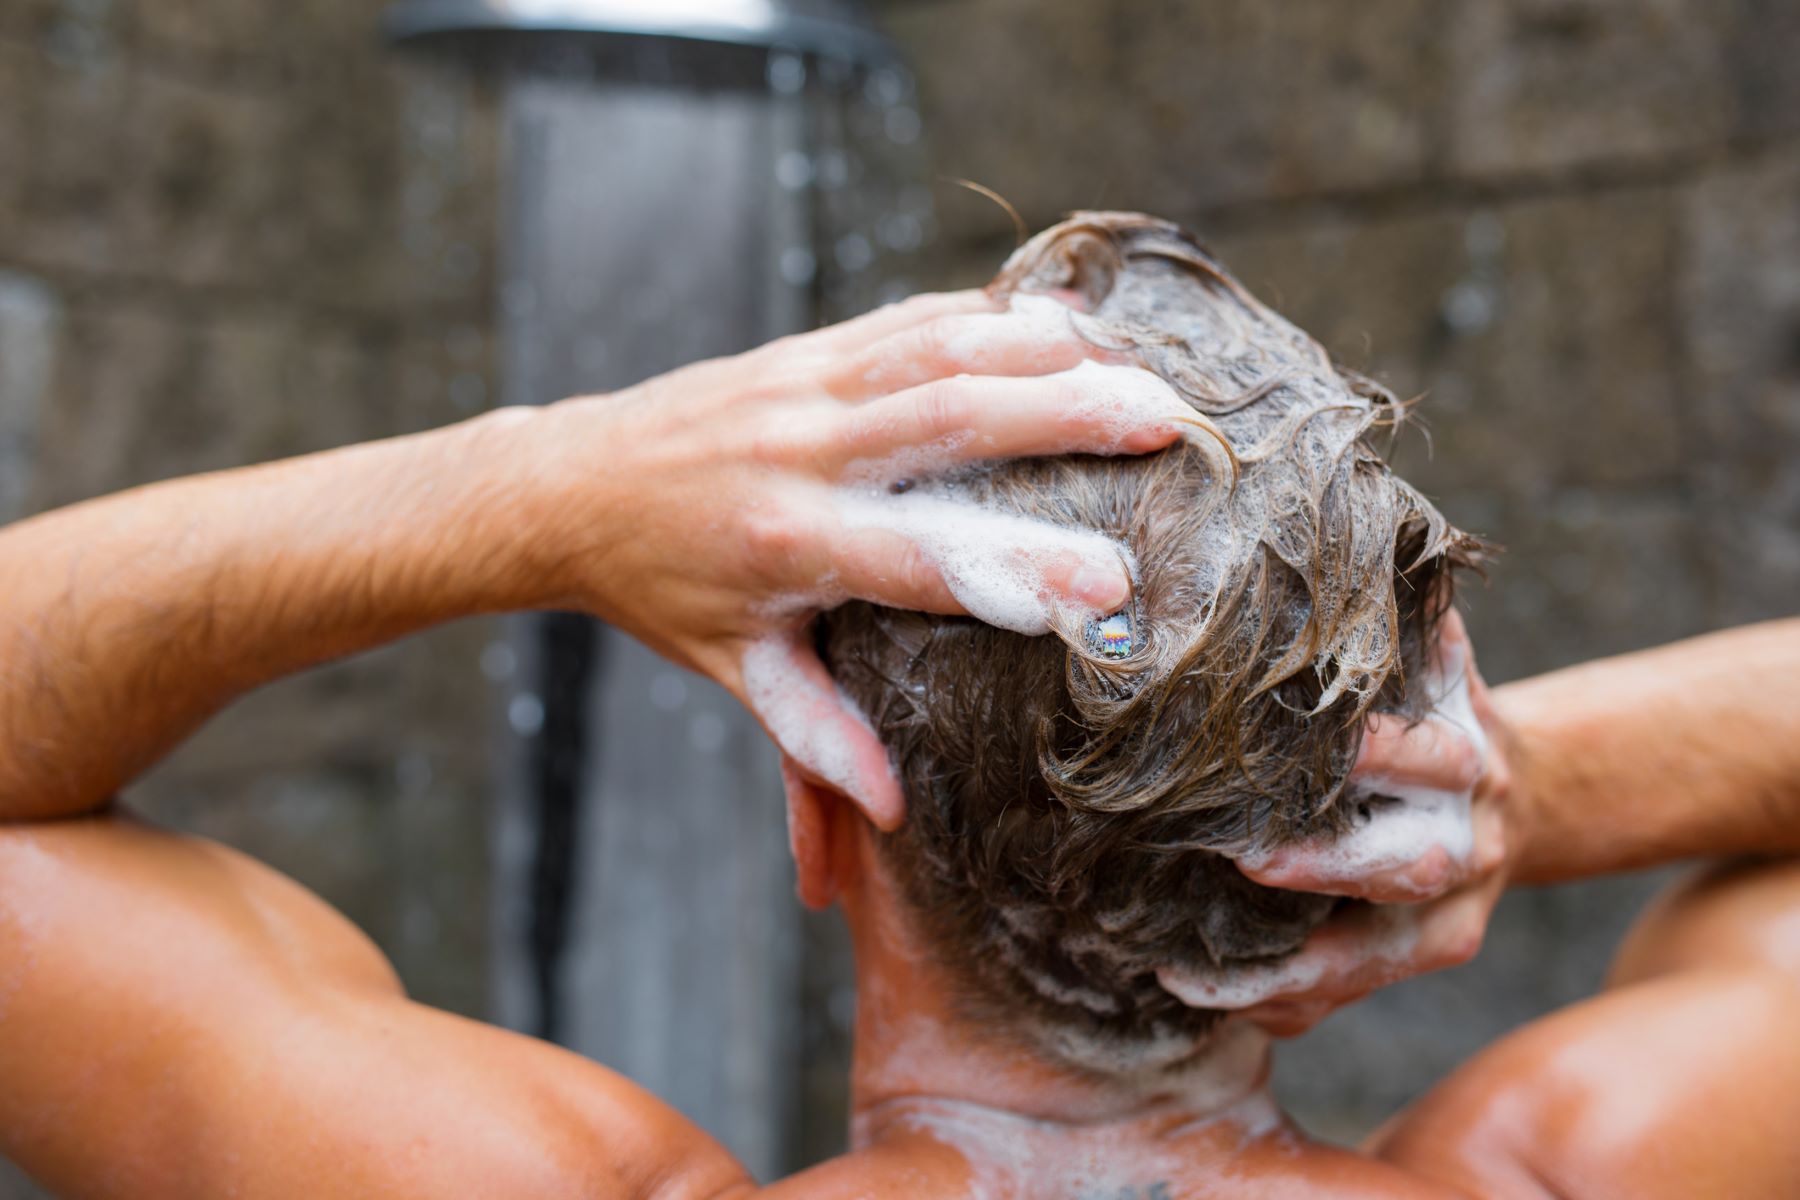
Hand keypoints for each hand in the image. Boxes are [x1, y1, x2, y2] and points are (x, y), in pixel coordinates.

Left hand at [519, 290, 1210, 828]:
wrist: (567, 487)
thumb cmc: (658, 592)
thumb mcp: (732, 671)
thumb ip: (813, 741)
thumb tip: (895, 818)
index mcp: (791, 546)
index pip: (927, 559)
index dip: (1022, 570)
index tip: (1115, 584)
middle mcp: (802, 453)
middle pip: (953, 422)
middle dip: (1069, 416)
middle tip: (1173, 421)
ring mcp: (803, 387)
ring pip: (939, 351)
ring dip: (1045, 350)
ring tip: (1141, 359)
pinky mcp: (802, 350)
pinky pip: (907, 320)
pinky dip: (987, 312)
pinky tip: (1058, 316)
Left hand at [1222, 610, 1521, 1035]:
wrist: (1520, 793)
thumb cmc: (1431, 710)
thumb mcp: (1428, 656)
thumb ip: (1388, 616)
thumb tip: (1334, 521)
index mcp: (1467, 749)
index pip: (1428, 754)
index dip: (1378, 753)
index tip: (1315, 748)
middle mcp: (1469, 832)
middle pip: (1411, 864)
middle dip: (1329, 867)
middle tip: (1243, 860)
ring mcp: (1458, 907)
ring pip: (1382, 955)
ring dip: (1288, 971)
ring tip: (1185, 979)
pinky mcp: (1433, 956)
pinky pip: (1360, 994)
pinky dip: (1292, 1007)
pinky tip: (1215, 1002)